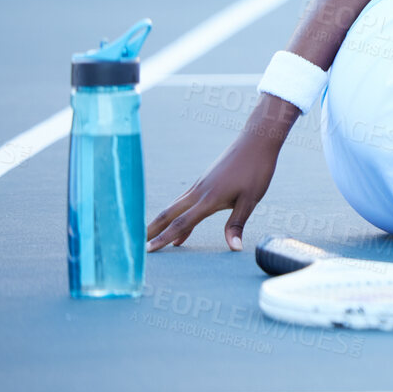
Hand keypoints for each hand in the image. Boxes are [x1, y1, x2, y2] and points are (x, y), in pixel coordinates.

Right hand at [146, 127, 281, 251]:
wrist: (256, 140)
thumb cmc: (256, 169)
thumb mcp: (251, 199)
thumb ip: (237, 224)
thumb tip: (234, 248)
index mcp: (208, 199)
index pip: (181, 223)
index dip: (164, 238)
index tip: (147, 251)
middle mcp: (198, 191)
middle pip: (169, 214)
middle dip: (152, 230)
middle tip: (136, 246)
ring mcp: (200, 185)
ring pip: (175, 207)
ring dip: (162, 222)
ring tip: (151, 238)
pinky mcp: (205, 181)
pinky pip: (186, 201)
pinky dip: (179, 215)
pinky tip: (184, 227)